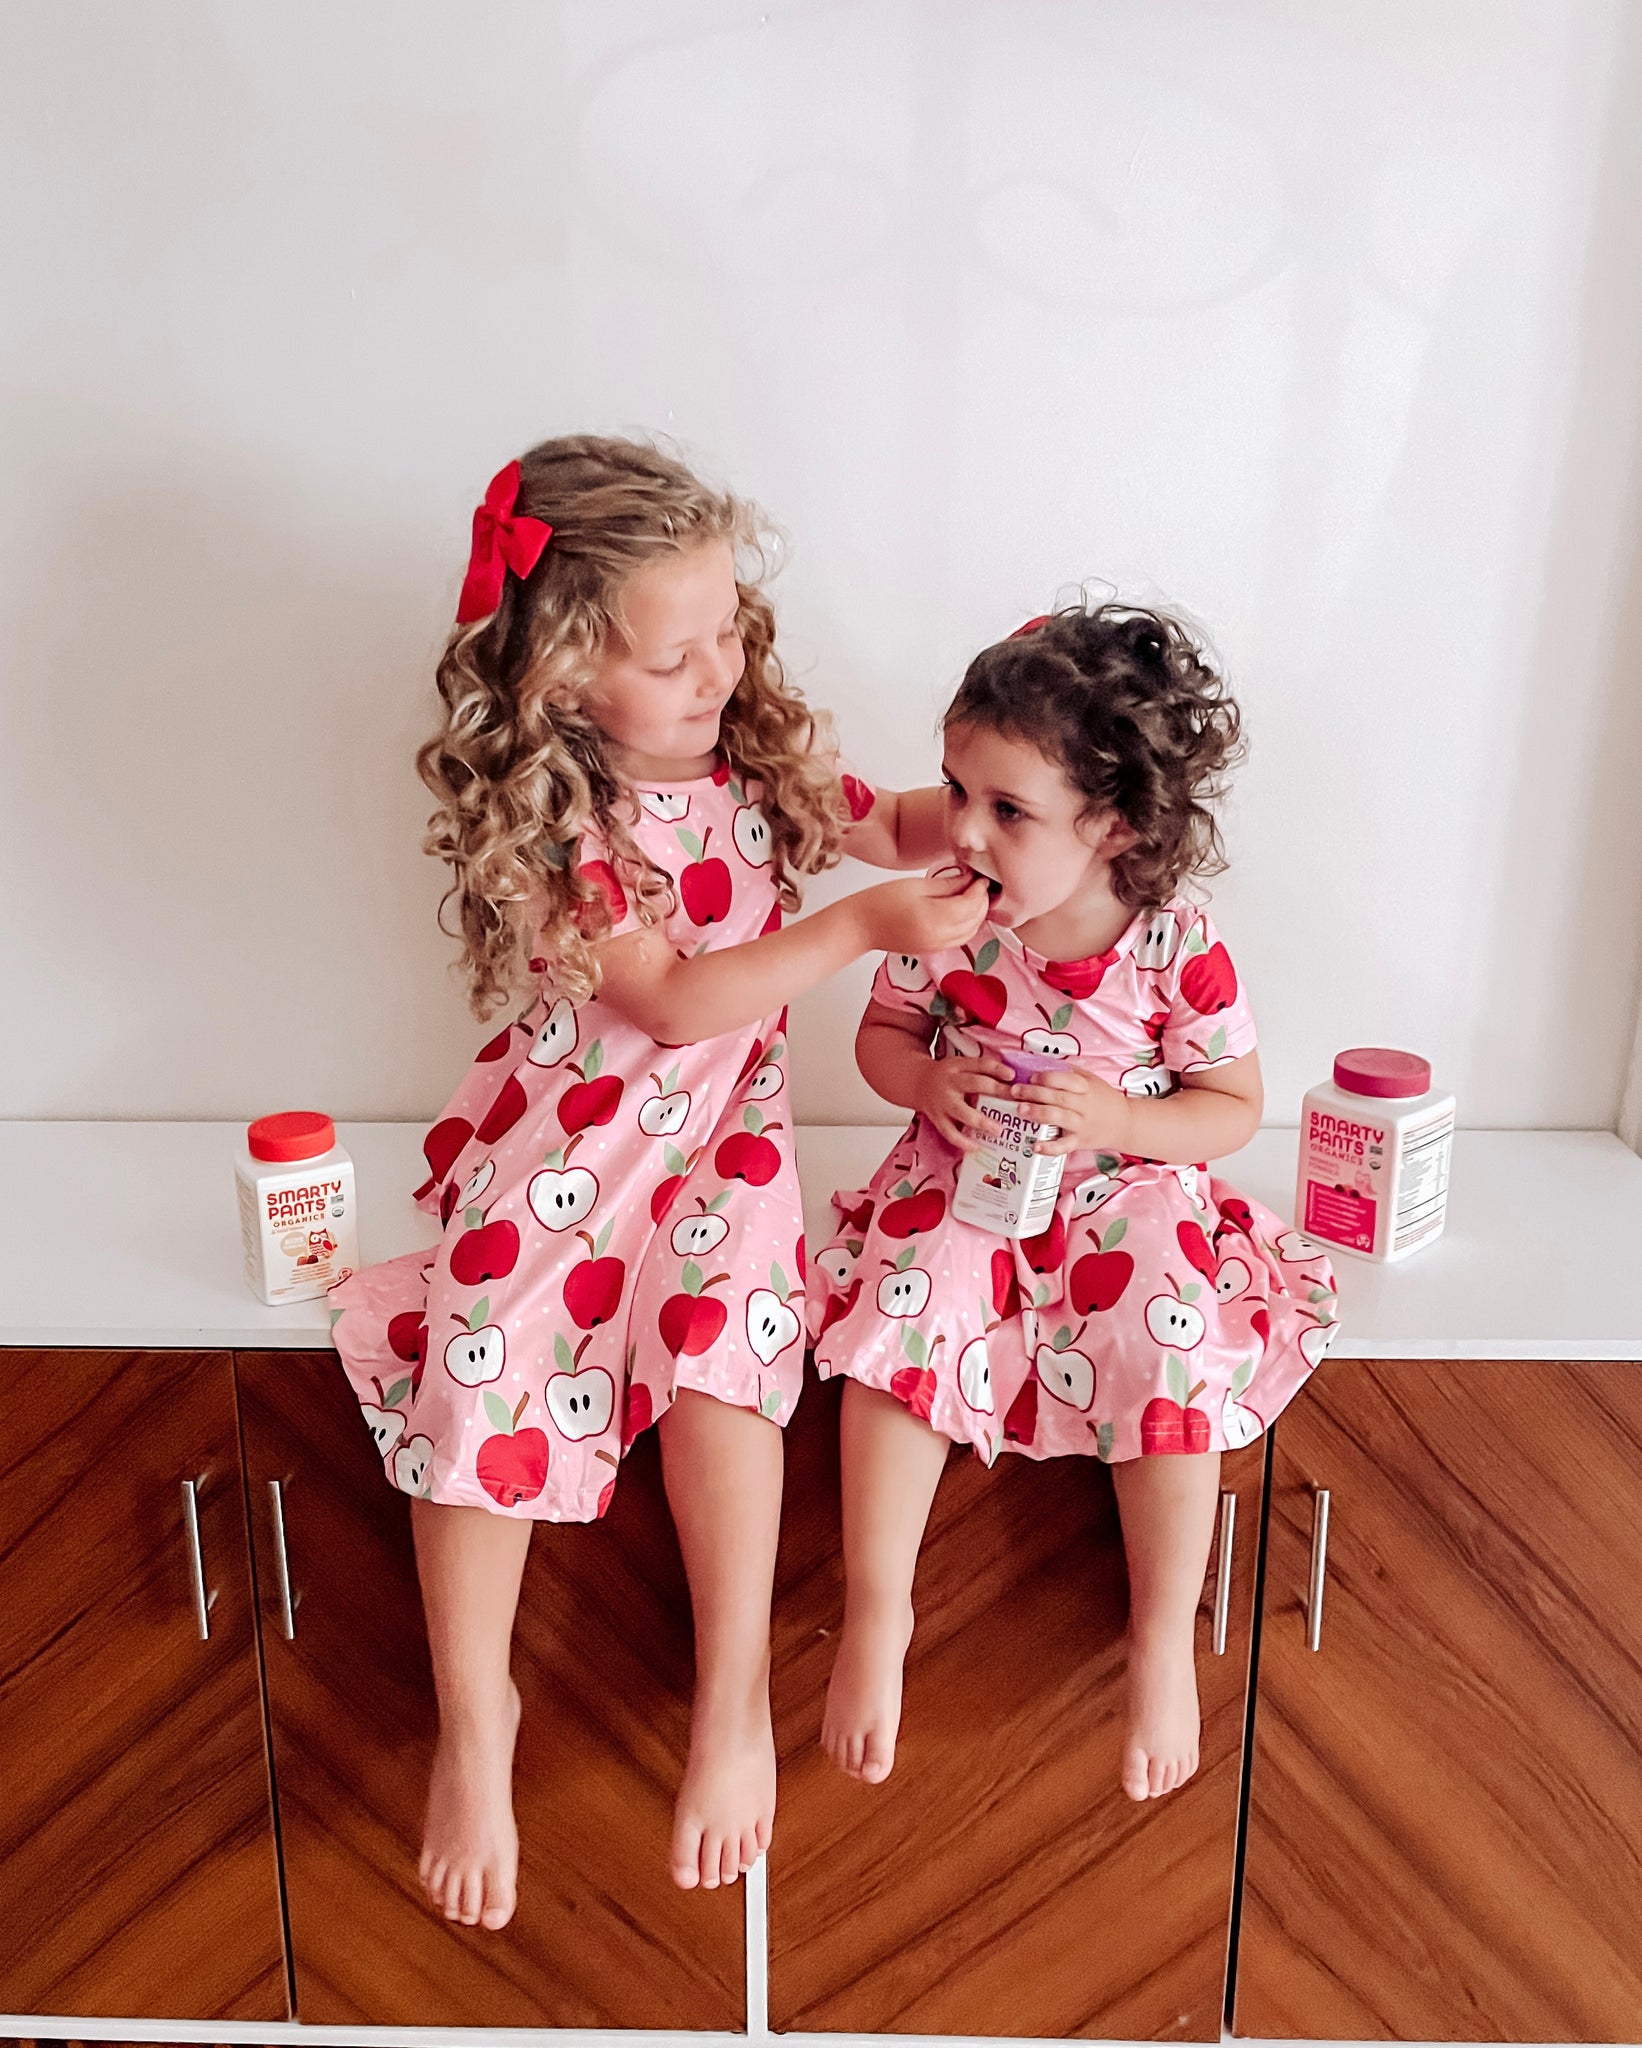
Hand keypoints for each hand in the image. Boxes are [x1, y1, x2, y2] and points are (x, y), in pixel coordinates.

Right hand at [855, 871, 989, 957]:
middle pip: (975, 920)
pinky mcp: (933, 950)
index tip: (981, 877)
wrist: (860, 927)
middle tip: (979, 884)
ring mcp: (937, 946)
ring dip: (977, 914)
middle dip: (982, 901)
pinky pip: (960, 939)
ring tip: (972, 896)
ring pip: (971, 932)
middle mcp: (940, 937)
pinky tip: (962, 911)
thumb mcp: (916, 885)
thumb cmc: (881, 902)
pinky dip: (968, 925)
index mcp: (936, 918)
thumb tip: (969, 880)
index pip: (971, 904)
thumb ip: (947, 884)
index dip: (980, 890)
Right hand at [914, 1052, 1014, 1150]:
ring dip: (981, 1121)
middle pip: (974, 1084)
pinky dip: (963, 1142)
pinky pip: (950, 1132)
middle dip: (996, 1092)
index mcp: (958, 1067)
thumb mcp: (961, 1065)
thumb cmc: (946, 1076)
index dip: (996, 1069)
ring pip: (962, 1112)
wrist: (917, 1082)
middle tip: (1014, 1101)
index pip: (980, 1064)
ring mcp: (943, 1102)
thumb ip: (982, 1071)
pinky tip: (976, 1146)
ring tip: (999, 1131)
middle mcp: (950, 1083)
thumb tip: (1012, 1080)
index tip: (1012, 1076)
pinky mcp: (937, 1118)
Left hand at [1010, 1067, 1135, 1156]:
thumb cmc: (1103, 1099)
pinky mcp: (1080, 1142)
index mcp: (1086, 1088)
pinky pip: (1064, 1146)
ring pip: (1059, 1118)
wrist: (1125, 1123)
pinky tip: (1035, 1146)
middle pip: (1058, 1097)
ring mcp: (1082, 1125)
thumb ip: (1070, 1072)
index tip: (1031, 1076)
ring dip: (1038, 1113)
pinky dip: (1049, 1148)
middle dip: (1034, 1093)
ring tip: (1020, 1110)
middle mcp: (1084, 1106)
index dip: (1047, 1077)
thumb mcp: (1091, 1080)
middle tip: (1014, 1091)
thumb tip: (1042, 1062)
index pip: (1066, 1080)